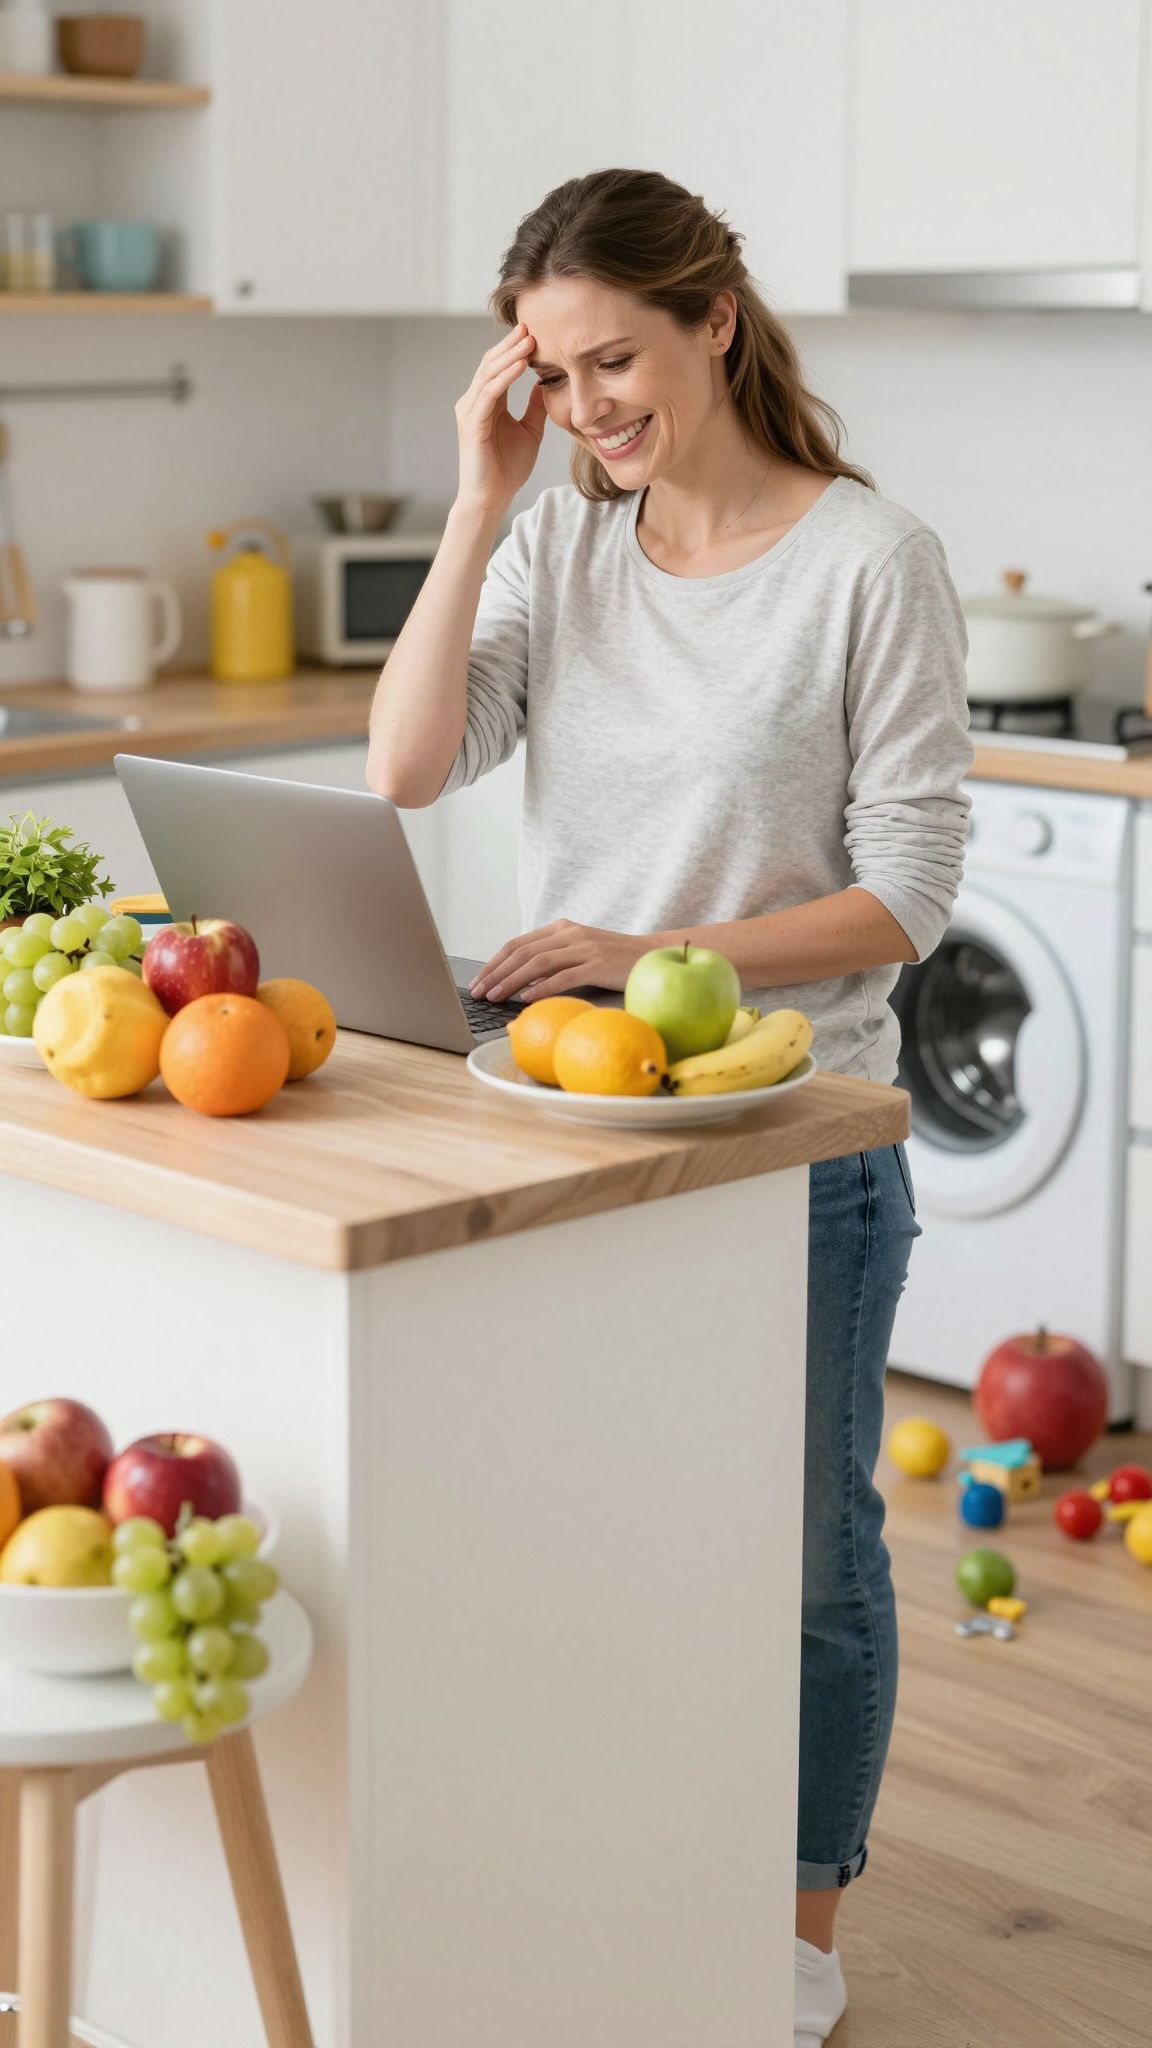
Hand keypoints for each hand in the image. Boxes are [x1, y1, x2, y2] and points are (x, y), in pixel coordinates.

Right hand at [455, 321, 547, 517]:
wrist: (492, 498)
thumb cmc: (507, 469)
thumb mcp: (530, 431)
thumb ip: (535, 407)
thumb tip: (545, 384)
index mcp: (487, 402)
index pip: (499, 366)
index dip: (514, 348)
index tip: (534, 331)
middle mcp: (474, 402)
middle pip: (491, 363)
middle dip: (510, 344)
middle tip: (530, 325)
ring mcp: (470, 411)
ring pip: (489, 374)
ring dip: (510, 355)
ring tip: (529, 340)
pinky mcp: (472, 424)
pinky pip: (490, 393)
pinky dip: (506, 377)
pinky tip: (521, 365)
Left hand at [469, 920, 649, 1002]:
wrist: (651, 954)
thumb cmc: (613, 958)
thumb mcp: (579, 951)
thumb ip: (554, 958)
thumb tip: (520, 979)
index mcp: (561, 928)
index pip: (518, 943)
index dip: (494, 962)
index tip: (478, 980)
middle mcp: (569, 934)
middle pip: (522, 952)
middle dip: (496, 973)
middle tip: (479, 991)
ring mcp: (584, 948)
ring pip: (537, 963)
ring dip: (511, 981)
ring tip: (495, 996)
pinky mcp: (598, 964)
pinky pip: (564, 977)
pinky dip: (542, 987)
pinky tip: (526, 998)